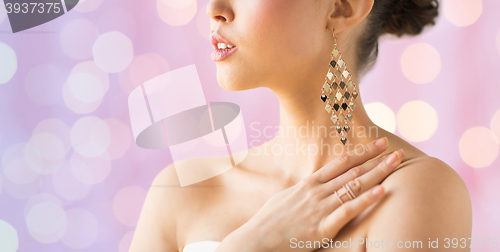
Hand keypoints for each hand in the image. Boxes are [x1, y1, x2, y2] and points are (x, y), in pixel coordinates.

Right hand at [240, 137, 405, 251]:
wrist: (258, 240)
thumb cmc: (269, 221)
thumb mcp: (285, 198)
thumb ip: (302, 191)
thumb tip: (311, 185)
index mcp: (308, 184)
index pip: (340, 163)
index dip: (361, 152)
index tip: (377, 144)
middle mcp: (317, 192)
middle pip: (352, 171)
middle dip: (375, 159)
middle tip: (395, 149)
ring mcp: (320, 208)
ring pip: (354, 186)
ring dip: (378, 172)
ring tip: (396, 163)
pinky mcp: (323, 227)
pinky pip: (348, 210)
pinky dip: (366, 200)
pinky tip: (381, 191)